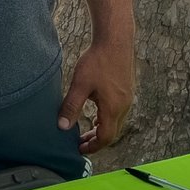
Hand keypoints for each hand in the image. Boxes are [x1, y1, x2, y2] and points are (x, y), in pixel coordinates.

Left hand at [58, 39, 134, 153]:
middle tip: (81, 142)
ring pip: (115, 122)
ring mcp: (127, 98)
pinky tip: (96, 113)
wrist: (115, 40)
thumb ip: (71, 106)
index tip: (80, 149)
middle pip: (112, 132)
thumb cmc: (98, 60)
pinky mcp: (126, 90)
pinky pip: (118, 112)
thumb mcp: (80, 84)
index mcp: (113, 108)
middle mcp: (124, 106)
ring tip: (86, 131)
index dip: (93, 146)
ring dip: (102, 129)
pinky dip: (107, 119)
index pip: (105, 137)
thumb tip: (62, 127)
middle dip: (96, 140)